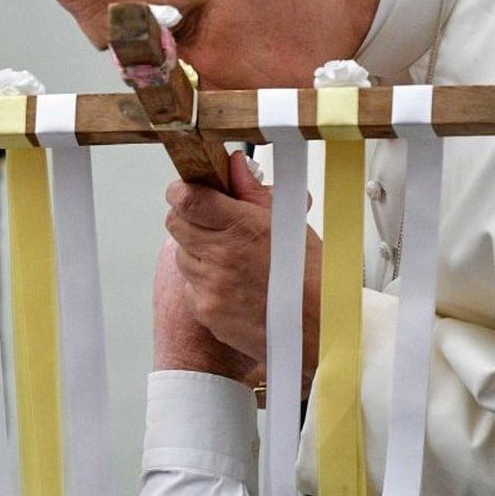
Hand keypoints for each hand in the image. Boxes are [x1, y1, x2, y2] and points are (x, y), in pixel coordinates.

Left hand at [164, 152, 320, 379]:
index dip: (182, 191)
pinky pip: (190, 287)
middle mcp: (219, 258)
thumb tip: (234, 167)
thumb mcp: (288, 223)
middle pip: (175, 224)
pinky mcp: (205, 312)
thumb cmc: (311, 277)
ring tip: (229, 256)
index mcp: (240, 228)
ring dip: (196, 250)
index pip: (186, 199)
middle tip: (210, 220)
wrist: (319, 328)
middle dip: (188, 217)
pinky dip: (203, 282)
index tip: (190, 191)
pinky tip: (231, 283)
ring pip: (181, 256)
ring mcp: (209, 288)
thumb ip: (252, 192)